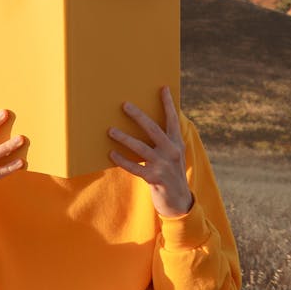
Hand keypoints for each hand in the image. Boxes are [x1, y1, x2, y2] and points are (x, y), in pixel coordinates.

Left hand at [108, 86, 193, 217]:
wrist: (179, 202)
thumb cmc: (171, 173)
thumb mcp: (173, 155)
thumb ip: (164, 140)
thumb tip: (146, 124)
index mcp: (176, 143)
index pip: (172, 119)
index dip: (168, 103)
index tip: (163, 88)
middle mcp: (171, 151)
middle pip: (153, 128)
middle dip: (138, 116)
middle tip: (124, 105)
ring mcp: (163, 165)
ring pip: (140, 147)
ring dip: (124, 138)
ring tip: (110, 130)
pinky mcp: (154, 178)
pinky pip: (134, 167)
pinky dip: (122, 160)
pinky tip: (111, 154)